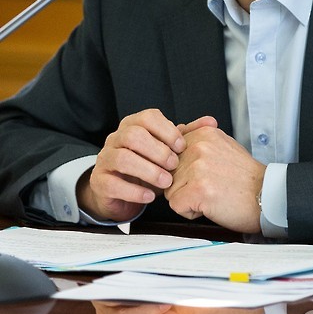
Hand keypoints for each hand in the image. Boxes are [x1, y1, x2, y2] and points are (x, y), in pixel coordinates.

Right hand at [76, 109, 216, 221]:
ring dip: (147, 170)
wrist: (121, 191)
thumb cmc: (148, 165)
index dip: (166, 130)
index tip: (181, 146)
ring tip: (166, 182)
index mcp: (133, 125)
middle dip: (157, 151)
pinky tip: (150, 196)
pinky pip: (112, 183)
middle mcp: (116, 138)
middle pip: (133, 135)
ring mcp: (105, 159)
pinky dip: (134, 191)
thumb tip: (211, 122)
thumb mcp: (167, 149)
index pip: (147, 117)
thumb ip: (188, 135)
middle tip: (174, 165)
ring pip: (122, 158)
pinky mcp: (100, 182)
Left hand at [164, 127, 265, 232]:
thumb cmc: (246, 177)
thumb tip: (178, 133)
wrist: (266, 197)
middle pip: (169, 172)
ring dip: (188, 198)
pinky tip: (210, 204)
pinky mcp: (197, 189)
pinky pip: (176, 205)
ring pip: (170, 190)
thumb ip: (200, 139)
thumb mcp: (224, 146)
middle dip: (185, 184)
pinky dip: (190, 211)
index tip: (203, 174)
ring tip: (211, 194)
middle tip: (211, 185)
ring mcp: (197, 167)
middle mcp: (199, 146)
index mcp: (204, 134)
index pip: (172, 151)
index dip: (185, 169)